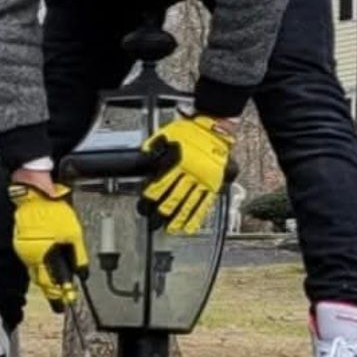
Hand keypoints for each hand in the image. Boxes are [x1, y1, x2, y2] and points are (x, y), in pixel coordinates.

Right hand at [9, 181, 88, 312]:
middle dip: (52, 289)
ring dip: (46, 277)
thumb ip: (78, 255)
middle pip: (42, 280)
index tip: (65, 304)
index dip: (60, 295)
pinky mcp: (21, 243)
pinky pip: (32, 260)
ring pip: (36, 271)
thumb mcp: (74, 234)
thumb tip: (82, 272)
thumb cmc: (53, 211)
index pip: (52, 284)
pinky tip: (47, 263)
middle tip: (60, 298)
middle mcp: (31, 256)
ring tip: (55, 283)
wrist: (34, 194)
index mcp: (44, 256)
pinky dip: (40, 265)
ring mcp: (24, 250)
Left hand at [138, 114, 233, 233]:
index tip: (145, 204)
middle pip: (172, 197)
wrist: (211, 127)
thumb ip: (153, 151)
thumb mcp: (164, 137)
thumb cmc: (187, 132)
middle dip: (162, 211)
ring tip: (170, 229)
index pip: (160, 183)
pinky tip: (189, 226)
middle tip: (153, 222)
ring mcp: (202, 179)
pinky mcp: (213, 183)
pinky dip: (196, 217)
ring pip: (187, 203)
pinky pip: (204, 203)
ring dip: (177, 218)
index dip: (151, 196)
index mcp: (175, 161)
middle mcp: (189, 172)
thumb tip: (143, 161)